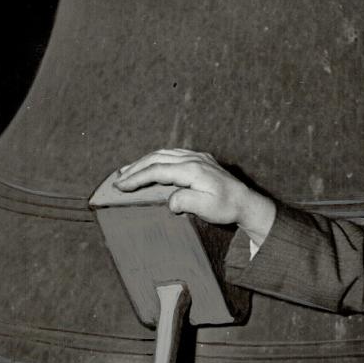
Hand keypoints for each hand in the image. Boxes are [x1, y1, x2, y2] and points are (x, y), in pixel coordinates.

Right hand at [113, 148, 275, 237]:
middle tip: (117, 180)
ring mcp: (197, 157)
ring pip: (163, 154)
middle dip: (135, 168)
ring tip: (127, 172)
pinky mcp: (200, 159)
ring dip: (144, 162)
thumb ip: (186, 201)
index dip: (137, 178)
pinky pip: (172, 154)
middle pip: (157, 158)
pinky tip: (150, 165)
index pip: (158, 171)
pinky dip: (156, 159)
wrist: (246, 201)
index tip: (120, 186)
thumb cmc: (227, 207)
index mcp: (193, 170)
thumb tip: (169, 200)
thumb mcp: (206, 208)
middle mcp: (193, 159)